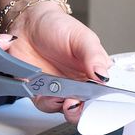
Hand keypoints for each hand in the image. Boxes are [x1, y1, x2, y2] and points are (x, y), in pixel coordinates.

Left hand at [9, 0, 109, 122]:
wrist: (28, 23)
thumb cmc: (57, 26)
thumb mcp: (82, 37)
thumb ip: (94, 56)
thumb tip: (105, 75)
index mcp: (94, 71)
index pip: (106, 93)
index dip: (107, 101)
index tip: (102, 100)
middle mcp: (78, 84)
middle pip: (88, 107)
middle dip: (87, 111)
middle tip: (83, 103)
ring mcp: (60, 90)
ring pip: (68, 111)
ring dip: (68, 109)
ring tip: (67, 99)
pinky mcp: (40, 93)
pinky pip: (46, 106)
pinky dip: (49, 104)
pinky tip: (50, 94)